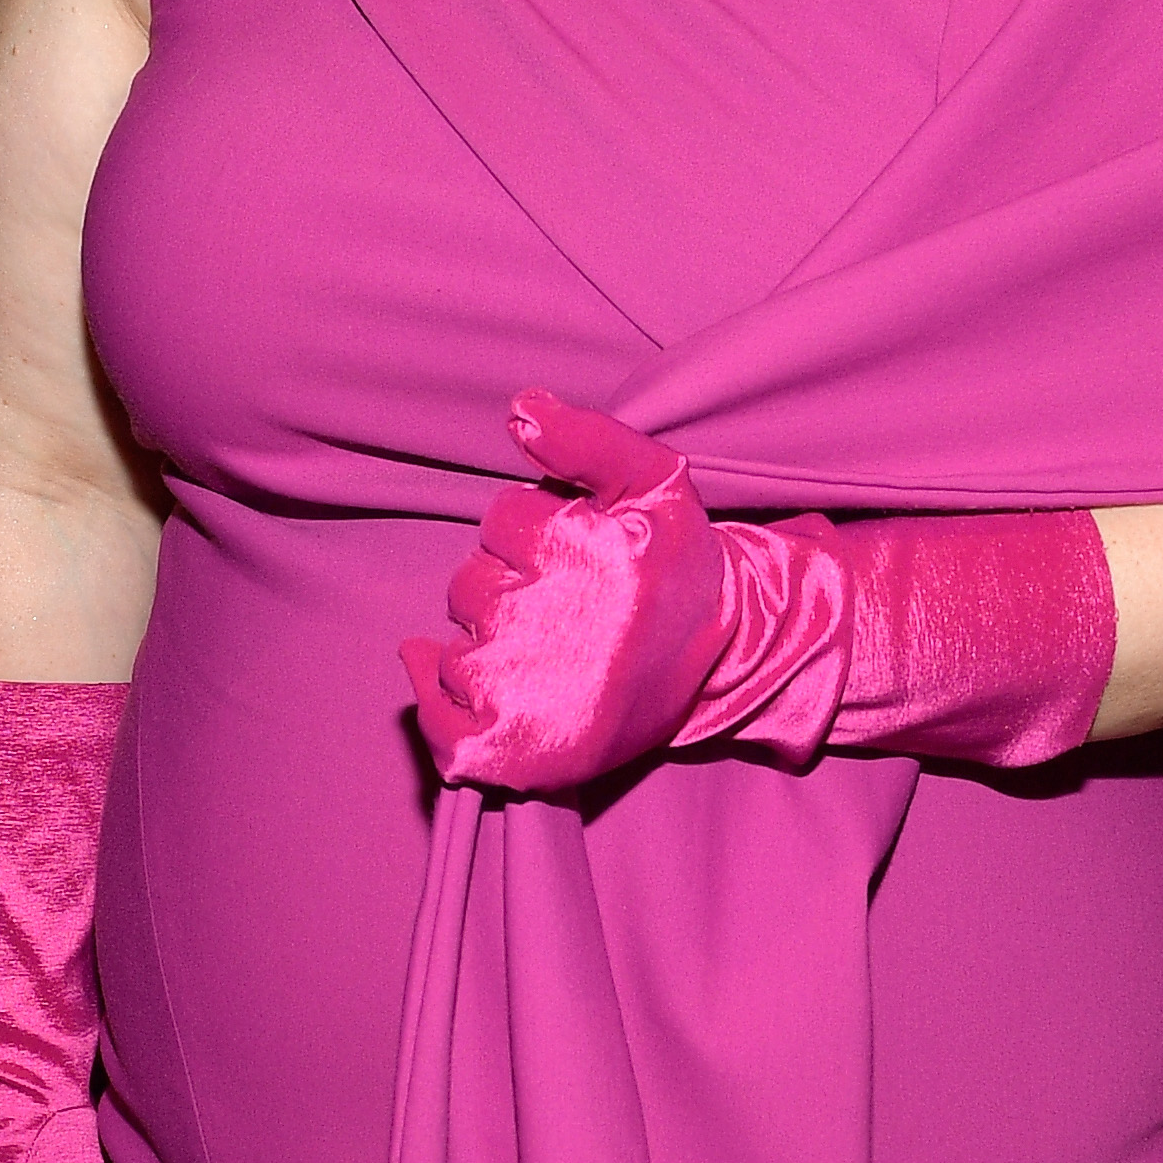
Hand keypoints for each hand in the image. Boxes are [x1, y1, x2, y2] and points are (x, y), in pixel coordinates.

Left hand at [404, 392, 735, 792]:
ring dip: (484, 642)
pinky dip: (434, 698)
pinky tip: (443, 671)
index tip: (574, 552)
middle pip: (470, 585)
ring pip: (457, 648)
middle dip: (505, 586)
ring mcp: (530, 696)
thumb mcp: (657, 481)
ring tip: (547, 651)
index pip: (501, 521)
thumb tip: (519, 410)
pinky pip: (441, 725)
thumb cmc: (681, 567)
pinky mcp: (519, 752)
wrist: (729, 661)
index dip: (532, 532)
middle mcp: (553, 626)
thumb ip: (589, 437)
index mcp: (583, 556)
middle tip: (565, 607)